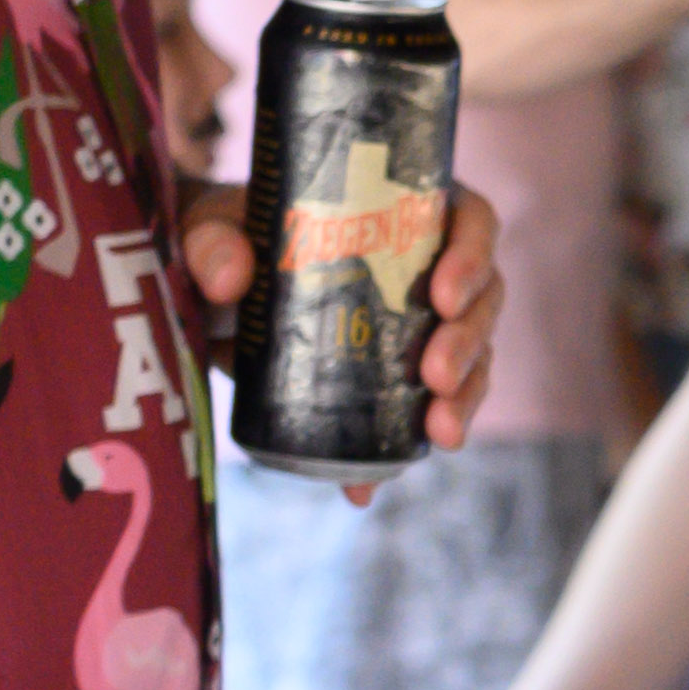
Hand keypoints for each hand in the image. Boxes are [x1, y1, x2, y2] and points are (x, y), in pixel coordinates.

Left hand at [181, 177, 507, 475]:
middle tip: (435, 375)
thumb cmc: (224, 236)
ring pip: (473, 355)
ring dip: (466, 395)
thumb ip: (213, 241)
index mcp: (404, 211)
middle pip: (482, 297)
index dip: (472, 255)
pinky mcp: (396, 373)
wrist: (206, 286)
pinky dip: (404, 444)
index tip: (442, 295)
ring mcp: (419, 323)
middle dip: (470, 341)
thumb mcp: (211, 225)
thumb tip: (231, 282)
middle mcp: (428, 265)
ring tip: (440, 432)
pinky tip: (378, 478)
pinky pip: (426, 406)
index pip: (469, 220)